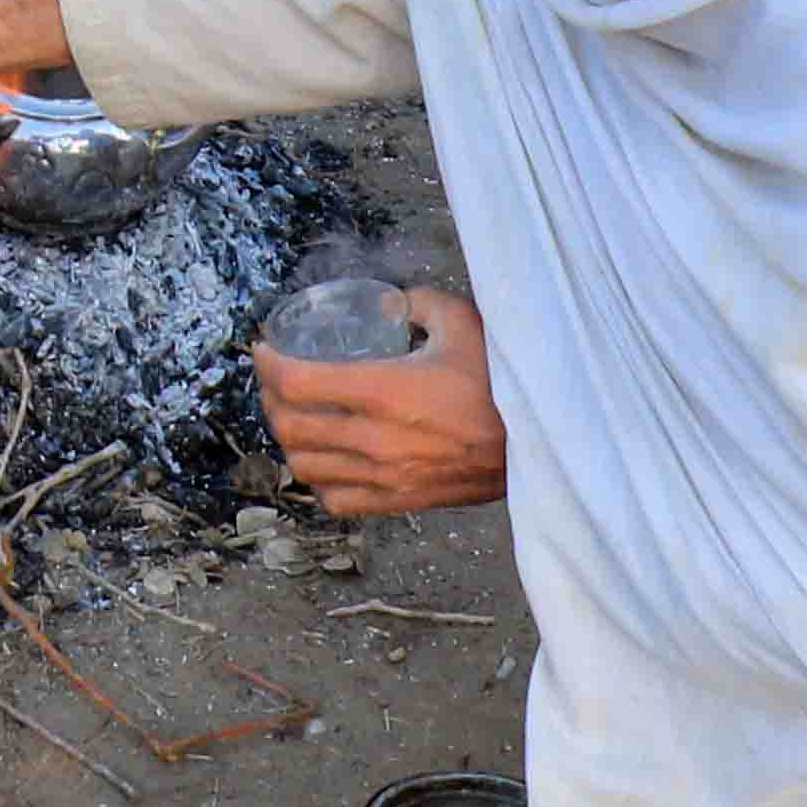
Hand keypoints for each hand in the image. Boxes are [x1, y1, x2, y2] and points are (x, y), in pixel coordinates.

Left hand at [259, 289, 506, 517]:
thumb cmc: (503, 382)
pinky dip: (318, 481)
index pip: (297, 382)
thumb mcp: (462, 321)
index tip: (264, 350)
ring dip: (289, 441)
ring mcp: (385, 477)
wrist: (541, 445)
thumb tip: (388, 305)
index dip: (269, 364)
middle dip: (271, 400)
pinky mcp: (400, 502)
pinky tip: (324, 462)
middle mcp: (375, 440)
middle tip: (276, 380)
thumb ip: (417, 304)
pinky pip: (337, 501)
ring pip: (306, 468)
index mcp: (384, 391)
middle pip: (291, 427)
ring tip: (293, 419)